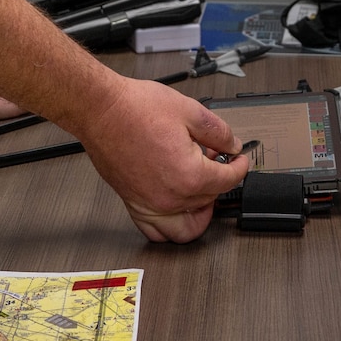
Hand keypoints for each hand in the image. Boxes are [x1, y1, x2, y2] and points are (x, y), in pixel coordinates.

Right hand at [73, 78, 251, 242]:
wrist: (101, 110)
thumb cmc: (135, 109)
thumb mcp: (190, 110)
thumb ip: (219, 132)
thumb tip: (232, 145)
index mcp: (189, 175)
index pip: (228, 181)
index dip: (239, 167)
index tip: (239, 160)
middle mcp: (170, 197)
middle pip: (210, 199)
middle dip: (219, 178)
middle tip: (215, 158)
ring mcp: (150, 205)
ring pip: (187, 227)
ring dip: (201, 212)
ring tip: (202, 191)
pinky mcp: (133, 204)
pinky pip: (157, 231)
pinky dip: (171, 226)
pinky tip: (177, 206)